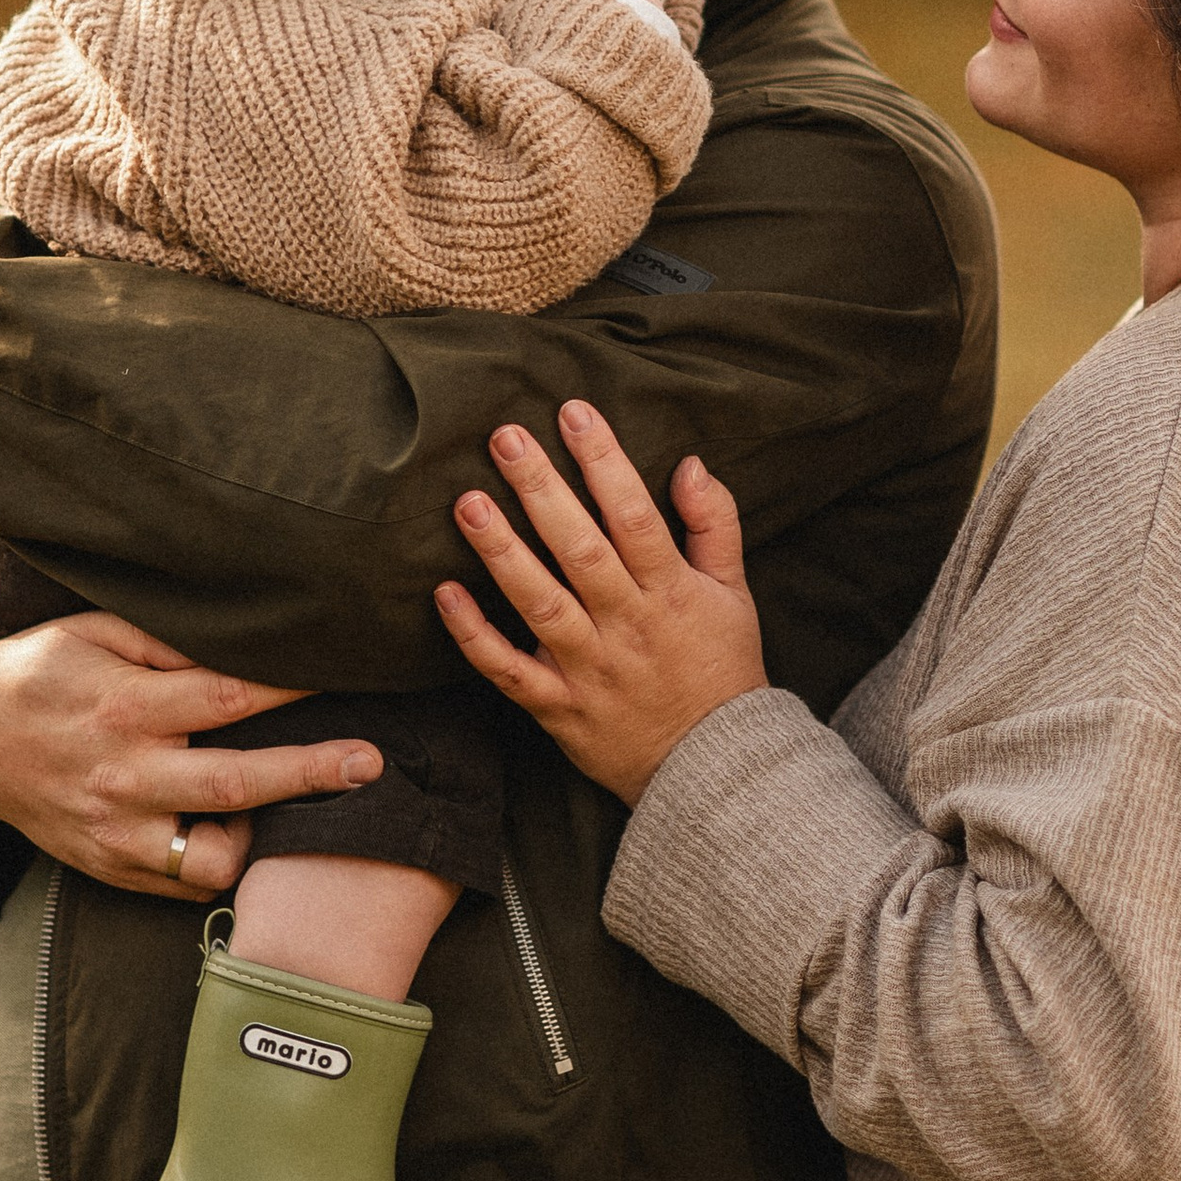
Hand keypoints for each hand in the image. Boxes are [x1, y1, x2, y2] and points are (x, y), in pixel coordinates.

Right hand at [0, 613, 385, 898]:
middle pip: (236, 782)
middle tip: (370, 762)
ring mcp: (114, 832)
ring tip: (295, 814)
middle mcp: (122, 776)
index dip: (293, 687)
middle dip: (311, 772)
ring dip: (262, 838)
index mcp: (123, 706)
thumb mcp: (95, 632)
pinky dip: (219, 863)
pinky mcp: (108, 869)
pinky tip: (245, 835)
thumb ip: (170, 641)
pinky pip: (183, 883)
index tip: (342, 674)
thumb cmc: (43, 673)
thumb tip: (247, 638)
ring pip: (212, 857)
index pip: (229, 696)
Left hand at [433, 402, 766, 805]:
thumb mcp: (735, 593)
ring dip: (501, 553)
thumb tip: (691, 463)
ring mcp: (589, 669)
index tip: (574, 412)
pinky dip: (475, 635)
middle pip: (579, 550)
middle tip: (504, 438)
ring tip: (467, 503)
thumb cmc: (722, 669)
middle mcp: (626, 626)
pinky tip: (445, 593)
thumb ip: (714, 524)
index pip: (634, 516)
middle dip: (540, 490)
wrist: (715, 768)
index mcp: (670, 592)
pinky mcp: (558, 708)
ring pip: (539, 604)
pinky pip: (509, 671)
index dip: (604, 462)